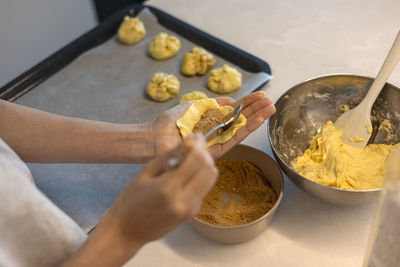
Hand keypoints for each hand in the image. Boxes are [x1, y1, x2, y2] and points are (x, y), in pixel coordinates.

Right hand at [102, 133, 217, 245]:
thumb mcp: (146, 173)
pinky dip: (200, 177)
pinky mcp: (191, 214)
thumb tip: (189, 141)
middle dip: (205, 152)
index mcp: (168, 189)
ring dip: (206, 164)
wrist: (127, 232)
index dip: (199, 144)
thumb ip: (170, 156)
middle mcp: (183, 201)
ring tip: (193, 155)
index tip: (195, 135)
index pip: (196, 160)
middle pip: (209, 169)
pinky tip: (187, 173)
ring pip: (211, 179)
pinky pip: (203, 189)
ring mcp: (190, 209)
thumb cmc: (130, 201)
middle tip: (196, 143)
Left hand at [151, 91, 275, 157]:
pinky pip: (233, 139)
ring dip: (256, 119)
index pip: (233, 111)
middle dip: (256, 111)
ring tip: (271, 109)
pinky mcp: (214, 152)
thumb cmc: (168, 123)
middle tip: (271, 102)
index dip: (247, 104)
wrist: (154, 137)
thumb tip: (229, 100)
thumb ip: (211, 104)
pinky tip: (258, 120)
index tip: (260, 96)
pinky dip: (246, 129)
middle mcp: (216, 132)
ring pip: (240, 129)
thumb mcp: (192, 107)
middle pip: (240, 120)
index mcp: (211, 121)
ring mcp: (216, 142)